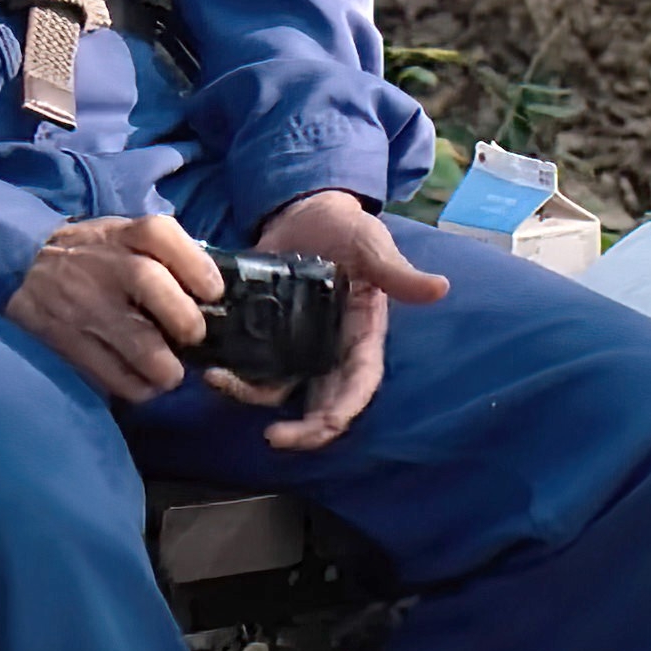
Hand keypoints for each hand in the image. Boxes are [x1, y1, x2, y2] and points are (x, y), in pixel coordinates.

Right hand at [6, 215, 222, 402]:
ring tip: (170, 372)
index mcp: (122, 234)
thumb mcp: (124, 235)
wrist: (22, 266)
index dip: (195, 264)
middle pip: (149, 283)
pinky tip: (141, 383)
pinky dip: (134, 387)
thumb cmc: (94, 255)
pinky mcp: (63, 340)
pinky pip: (109, 375)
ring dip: (164, 368)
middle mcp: (102, 265)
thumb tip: (214, 292)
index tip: (213, 293)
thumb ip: (164, 253)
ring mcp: (81, 305)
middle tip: (193, 338)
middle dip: (184, 320)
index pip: (159, 234)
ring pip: (134, 341)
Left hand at [211, 190, 448, 450]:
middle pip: (318, 406)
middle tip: (273, 438)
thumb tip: (440, 288)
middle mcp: (327, 353)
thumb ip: (398, 274)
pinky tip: (210, 364)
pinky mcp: (262, 335)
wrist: (306, 213)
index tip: (324, 427)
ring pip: (274, 390)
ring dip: (248, 395)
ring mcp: (293, 347)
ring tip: (219, 380)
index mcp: (360, 338)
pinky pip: (247, 365)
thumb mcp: (374, 248)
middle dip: (300, 432)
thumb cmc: (348, 231)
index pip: (358, 387)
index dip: (344, 412)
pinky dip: (229, 372)